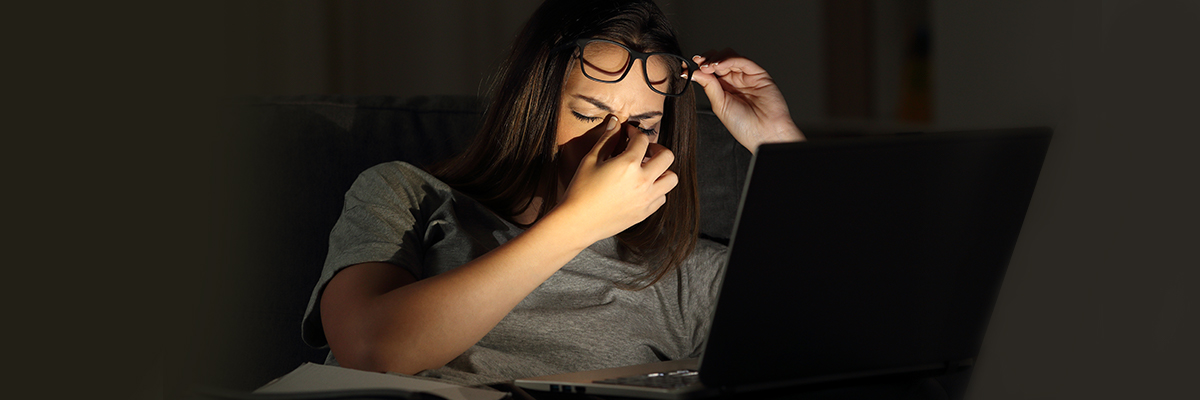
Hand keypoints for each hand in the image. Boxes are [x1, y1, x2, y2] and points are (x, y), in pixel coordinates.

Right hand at [554, 115, 677, 244]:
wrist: (578, 222)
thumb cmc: (580, 190)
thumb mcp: (591, 160)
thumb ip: (606, 139)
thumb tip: (615, 122)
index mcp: (628, 164)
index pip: (642, 140)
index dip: (635, 132)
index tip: (629, 134)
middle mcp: (642, 181)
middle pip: (667, 156)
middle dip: (657, 148)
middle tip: (645, 150)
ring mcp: (646, 198)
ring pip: (671, 179)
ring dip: (663, 171)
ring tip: (647, 170)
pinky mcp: (645, 212)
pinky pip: (662, 197)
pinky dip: (657, 189)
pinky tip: (642, 187)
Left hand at [692, 49, 804, 151]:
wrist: (765, 133)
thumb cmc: (744, 126)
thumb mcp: (719, 105)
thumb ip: (709, 86)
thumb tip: (694, 72)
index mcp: (724, 89)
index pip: (709, 71)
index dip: (698, 66)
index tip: (686, 67)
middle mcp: (734, 80)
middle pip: (718, 59)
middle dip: (706, 59)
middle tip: (697, 64)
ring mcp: (746, 76)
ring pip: (730, 56)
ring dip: (716, 58)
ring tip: (708, 67)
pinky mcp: (759, 73)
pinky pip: (743, 61)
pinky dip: (729, 59)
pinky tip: (719, 65)